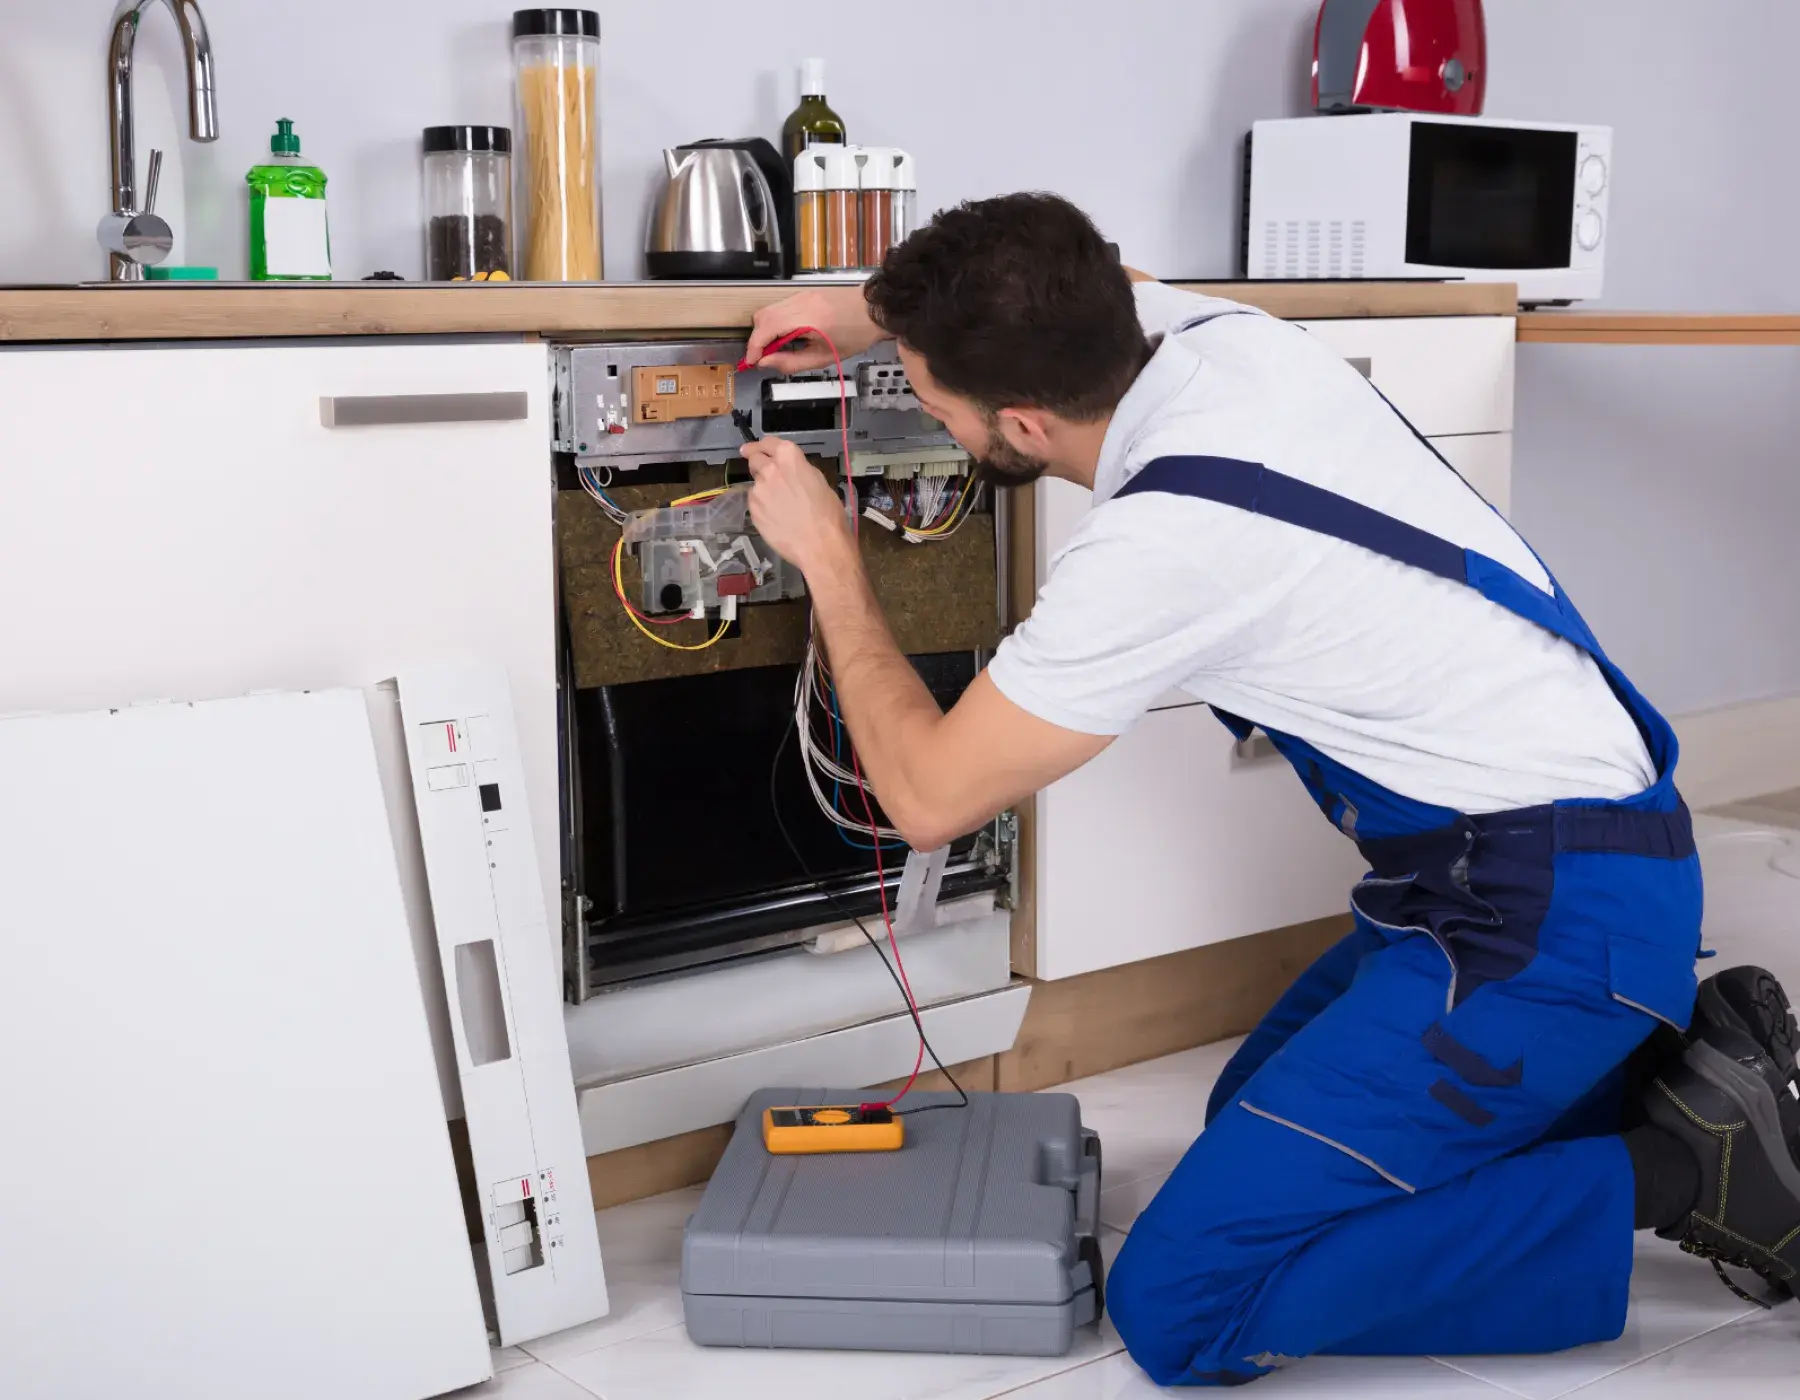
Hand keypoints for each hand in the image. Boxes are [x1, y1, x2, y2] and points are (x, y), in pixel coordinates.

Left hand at [743, 436, 853, 576]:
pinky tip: (776, 518)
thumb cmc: (828, 515)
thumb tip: (791, 472)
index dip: (763, 445)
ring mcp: (759, 490)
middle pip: (754, 459)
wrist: (819, 546)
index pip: (769, 442)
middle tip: (760, 468)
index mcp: (789, 458)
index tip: (756, 448)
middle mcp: (770, 470)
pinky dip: (762, 507)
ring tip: (779, 505)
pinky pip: (755, 503)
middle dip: (756, 462)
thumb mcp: (820, 482)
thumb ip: (800, 471)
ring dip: (763, 488)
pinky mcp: (753, 510)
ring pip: (756, 484)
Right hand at [745, 286, 884, 373]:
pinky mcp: (804, 293)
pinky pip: (780, 307)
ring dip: (765, 330)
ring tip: (778, 347)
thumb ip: (791, 362)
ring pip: (768, 310)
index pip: (767, 328)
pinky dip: (775, 322)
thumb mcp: (824, 358)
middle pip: (762, 317)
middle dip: (757, 339)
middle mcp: (801, 302)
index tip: (751, 361)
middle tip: (765, 357)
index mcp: (808, 320)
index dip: (754, 346)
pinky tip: (788, 335)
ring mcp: (802, 295)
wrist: (875, 310)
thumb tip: (765, 363)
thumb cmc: (855, 335)